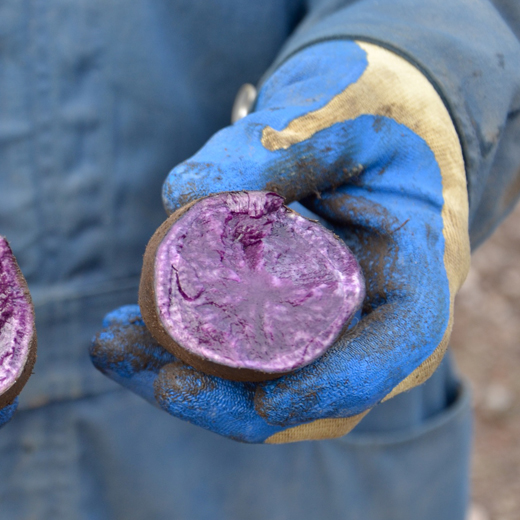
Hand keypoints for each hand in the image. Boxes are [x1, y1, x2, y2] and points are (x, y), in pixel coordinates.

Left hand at [92, 41, 469, 442]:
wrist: (362, 143)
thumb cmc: (374, 125)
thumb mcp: (354, 115)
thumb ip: (294, 146)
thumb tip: (187, 198)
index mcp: (410, 293)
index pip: (384, 361)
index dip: (328, 391)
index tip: (267, 403)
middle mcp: (362, 340)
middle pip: (294, 402)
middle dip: (213, 399)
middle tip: (143, 365)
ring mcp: (311, 347)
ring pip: (245, 394)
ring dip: (173, 379)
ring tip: (109, 341)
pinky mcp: (268, 336)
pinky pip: (223, 363)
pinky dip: (171, 353)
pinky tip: (119, 328)